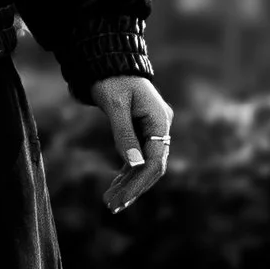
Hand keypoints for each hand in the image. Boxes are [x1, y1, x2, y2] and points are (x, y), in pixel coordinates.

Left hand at [96, 74, 173, 213]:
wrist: (109, 61)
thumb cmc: (112, 79)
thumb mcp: (114, 105)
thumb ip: (123, 134)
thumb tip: (133, 164)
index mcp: (159, 121)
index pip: (154, 162)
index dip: (139, 183)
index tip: (121, 200)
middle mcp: (160, 127)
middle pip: (152, 167)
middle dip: (133, 188)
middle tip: (112, 207)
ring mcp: (152, 129)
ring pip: (144, 165)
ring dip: (128, 184)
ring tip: (109, 203)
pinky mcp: (142, 131)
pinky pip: (138, 157)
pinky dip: (126, 172)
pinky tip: (114, 187)